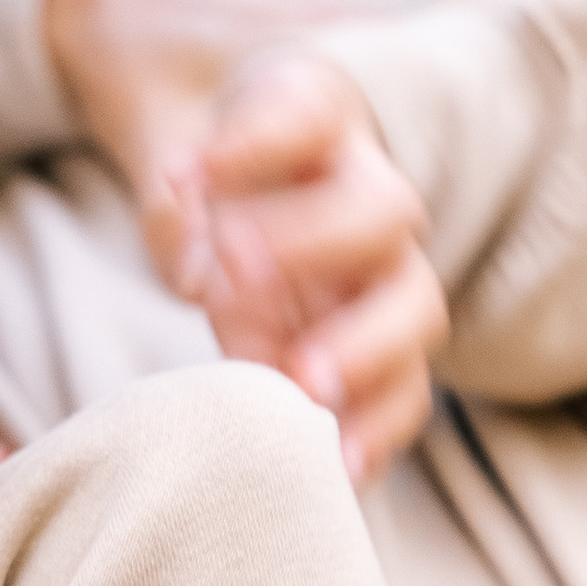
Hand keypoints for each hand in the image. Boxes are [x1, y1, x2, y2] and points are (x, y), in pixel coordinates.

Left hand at [43, 0, 443, 484]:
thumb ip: (173, 201)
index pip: (301, 113)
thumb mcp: (177, 156)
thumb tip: (194, 269)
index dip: (254, 139)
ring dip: (365, 354)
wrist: (252, 194)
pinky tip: (337, 472)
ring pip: (413, 311)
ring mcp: (383, 276)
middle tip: (237, 269)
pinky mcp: (377, 349)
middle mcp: (369, 195)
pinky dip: (374, 432)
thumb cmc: (216, 169)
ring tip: (309, 391)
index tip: (194, 168)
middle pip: (384, 212)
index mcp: (317, 118)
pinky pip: (401, 393)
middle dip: (317, 243)